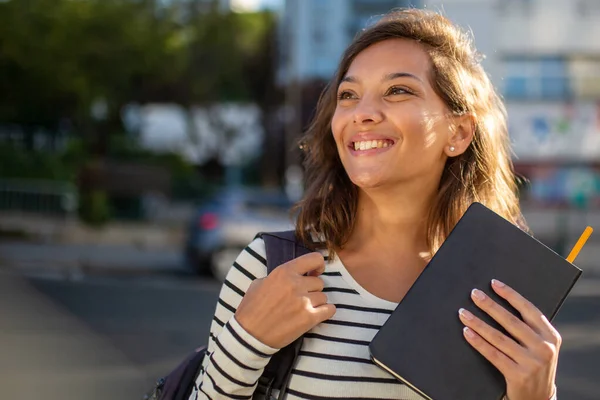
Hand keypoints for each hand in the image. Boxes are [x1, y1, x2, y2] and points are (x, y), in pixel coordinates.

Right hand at [235, 252, 336, 348]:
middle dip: (312, 290)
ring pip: (323, 297)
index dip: (318, 265)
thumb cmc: (251, 308)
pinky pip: (329, 310)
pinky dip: (325, 312)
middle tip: (300, 298)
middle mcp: (296, 284)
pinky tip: (317, 314)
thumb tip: (294, 275)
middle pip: (319, 282)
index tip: (316, 271)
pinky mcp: (309, 318)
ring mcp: (303, 301)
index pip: (314, 259)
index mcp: (284, 272)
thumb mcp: (260, 283)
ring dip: (316, 302)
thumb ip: (279, 276)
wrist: (249, 335)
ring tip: (303, 309)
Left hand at [458, 279, 559, 399]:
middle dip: (489, 305)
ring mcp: (531, 362)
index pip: (528, 309)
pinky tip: (467, 332)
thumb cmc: (534, 364)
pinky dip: (478, 342)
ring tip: (463, 312)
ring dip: (478, 323)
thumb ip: (529, 328)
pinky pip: (492, 354)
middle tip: (473, 294)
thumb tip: (498, 302)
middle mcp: (544, 348)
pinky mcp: (518, 375)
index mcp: (550, 336)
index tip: (493, 283)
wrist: (539, 398)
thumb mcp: (540, 345)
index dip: (510, 295)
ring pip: (498, 337)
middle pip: (510, 321)